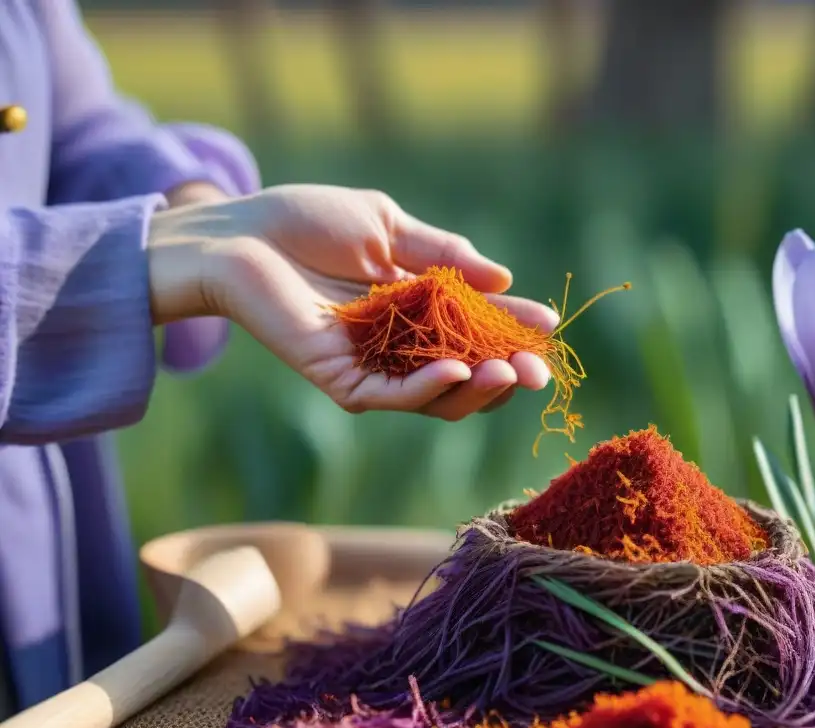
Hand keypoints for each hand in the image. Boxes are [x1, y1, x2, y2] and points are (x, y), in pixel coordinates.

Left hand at [147, 184, 557, 419]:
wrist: (241, 231)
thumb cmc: (309, 220)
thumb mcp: (388, 226)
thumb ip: (442, 254)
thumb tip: (504, 277)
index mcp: (417, 305)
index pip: (476, 326)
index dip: (513, 327)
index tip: (548, 323)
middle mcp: (400, 342)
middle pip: (466, 372)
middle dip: (506, 373)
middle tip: (536, 370)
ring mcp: (372, 365)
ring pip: (437, 396)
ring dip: (477, 389)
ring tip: (508, 373)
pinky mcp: (341, 378)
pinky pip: (393, 394)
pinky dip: (429, 389)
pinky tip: (459, 372)